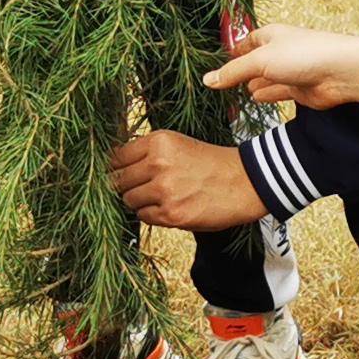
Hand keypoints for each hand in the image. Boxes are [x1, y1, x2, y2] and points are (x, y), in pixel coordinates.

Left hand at [108, 128, 266, 232]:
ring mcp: (164, 190)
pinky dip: (152, 214)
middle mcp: (158, 164)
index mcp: (158, 142)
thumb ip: (147, 152)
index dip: (115, 167)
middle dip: (125, 186)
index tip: (119, 173)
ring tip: (160, 197)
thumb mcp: (178, 145)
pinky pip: (144, 216)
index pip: (116, 157)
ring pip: (128, 200)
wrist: (246, 182)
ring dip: (139, 201)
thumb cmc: (210, 163)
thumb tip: (113, 165)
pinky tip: (170, 206)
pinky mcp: (171, 214)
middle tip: (141, 187)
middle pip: (117, 180)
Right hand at [208, 25, 358, 112]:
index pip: (244, 43)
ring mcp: (289, 71)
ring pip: (264, 79)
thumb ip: (233, 72)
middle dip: (239, 71)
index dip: (231, 53)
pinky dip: (265, 95)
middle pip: (253, 62)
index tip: (214, 64)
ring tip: (234, 92)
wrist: (341, 72)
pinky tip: (254, 98)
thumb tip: (207, 80)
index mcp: (270, 35)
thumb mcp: (260, 61)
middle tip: (220, 81)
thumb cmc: (304, 55)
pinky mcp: (299, 89)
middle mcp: (279, 52)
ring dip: (252, 85)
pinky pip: (276, 92)